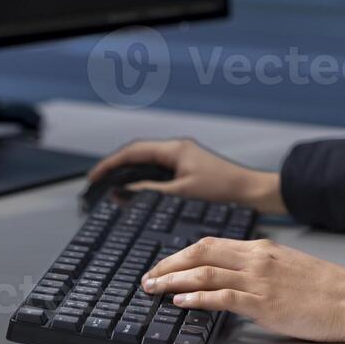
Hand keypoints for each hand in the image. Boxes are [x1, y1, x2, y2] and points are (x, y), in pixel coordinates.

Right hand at [87, 138, 286, 214]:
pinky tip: (137, 194)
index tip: (94, 177)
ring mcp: (182, 159)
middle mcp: (177, 150)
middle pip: (137, 154)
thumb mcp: (181, 193)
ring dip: (130, 175)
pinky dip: (144, 180)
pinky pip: (158, 171)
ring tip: (113, 191)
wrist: (250, 193)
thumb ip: (151, 191)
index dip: (111, 164)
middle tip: (98, 184)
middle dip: (116, 168)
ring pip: (147, 163)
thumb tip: (125, 191)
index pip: (134, 151)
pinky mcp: (187, 170)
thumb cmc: (223, 190)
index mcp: (174, 149)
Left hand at [141, 236, 344, 343]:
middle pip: (200, 253)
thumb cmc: (329, 288)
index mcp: (262, 248)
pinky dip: (196, 298)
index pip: (212, 244)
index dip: (183, 253)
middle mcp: (257, 258)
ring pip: (204, 273)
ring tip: (154, 288)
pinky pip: (221, 297)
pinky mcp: (263, 304)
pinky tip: (180, 302)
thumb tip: (237, 275)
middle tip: (149, 275)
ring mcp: (259, 280)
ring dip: (173, 281)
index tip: (167, 263)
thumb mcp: (290, 266)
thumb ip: (262, 266)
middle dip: (170, 264)